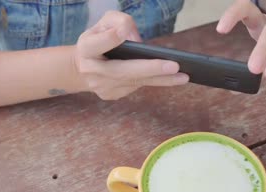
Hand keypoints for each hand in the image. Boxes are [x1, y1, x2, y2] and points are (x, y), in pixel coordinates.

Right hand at [74, 11, 188, 99]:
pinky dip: (153, 81)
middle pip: (123, 71)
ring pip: (135, 82)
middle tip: (174, 66)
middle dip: (150, 68)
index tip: (122, 33)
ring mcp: (101, 86)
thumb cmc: (98, 39)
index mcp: (85, 48)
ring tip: (183, 77)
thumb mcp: (104, 23)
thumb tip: (135, 40)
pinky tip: (171, 79)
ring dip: (161, 79)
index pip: (97, 43)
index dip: (110, 39)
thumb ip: (119, 22)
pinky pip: (136, 87)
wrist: (82, 66)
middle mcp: (91, 70)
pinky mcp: (111, 95)